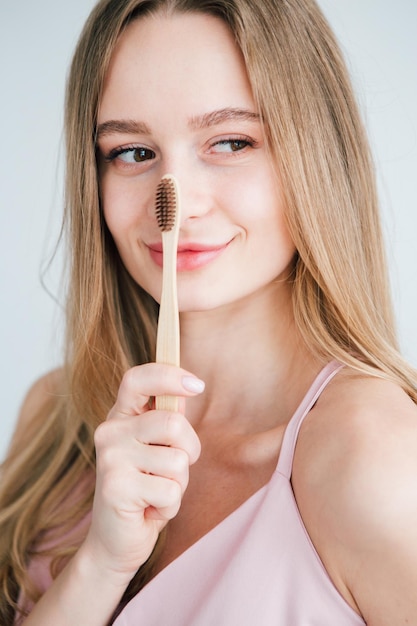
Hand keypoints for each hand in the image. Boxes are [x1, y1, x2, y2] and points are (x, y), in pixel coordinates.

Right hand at [81, 363, 203, 585]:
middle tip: (174, 470)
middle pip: (173, 423)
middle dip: (190, 450)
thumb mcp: (157, 449)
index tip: (198, 385)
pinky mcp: (116, 488)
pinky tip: (150, 510)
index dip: (169, 375)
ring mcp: (110, 459)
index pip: (138, 379)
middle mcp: (110, 432)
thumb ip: (167, 419)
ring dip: (179, 483)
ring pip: (177, 460)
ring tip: (156, 492)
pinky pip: (170, 491)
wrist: (116, 541)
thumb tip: (187, 389)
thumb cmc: (145, 488)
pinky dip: (171, 505)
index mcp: (120, 417)